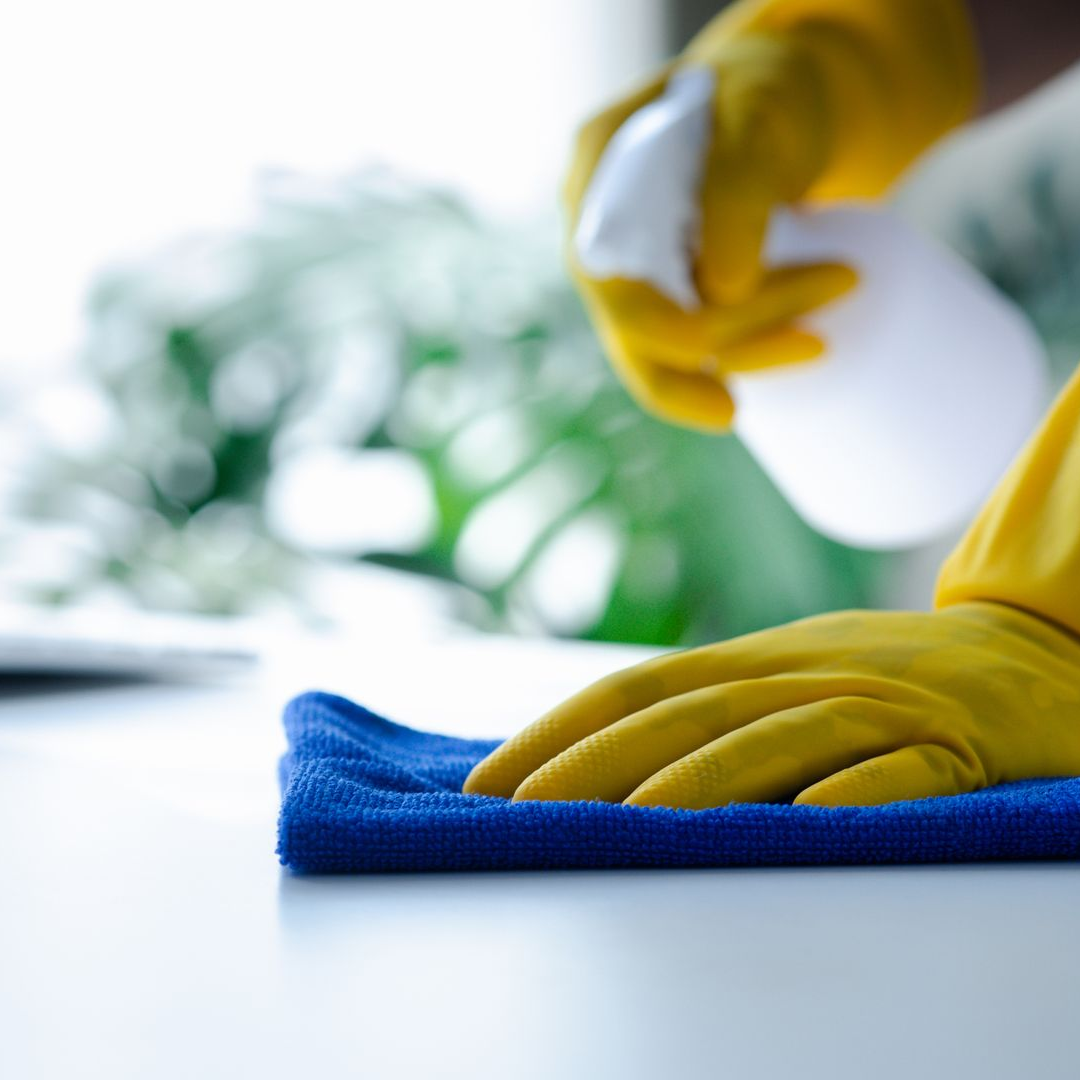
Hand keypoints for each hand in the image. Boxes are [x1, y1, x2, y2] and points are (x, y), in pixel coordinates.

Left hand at [463, 604, 1079, 807]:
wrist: (1033, 652)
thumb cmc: (887, 675)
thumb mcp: (789, 674)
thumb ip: (710, 710)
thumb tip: (600, 761)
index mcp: (756, 660)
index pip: (637, 689)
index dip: (559, 731)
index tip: (490, 781)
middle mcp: (806, 673)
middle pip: (692, 714)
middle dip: (600, 762)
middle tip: (523, 809)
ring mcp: (884, 703)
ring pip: (785, 736)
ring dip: (709, 777)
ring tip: (638, 822)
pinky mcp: (962, 744)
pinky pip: (909, 770)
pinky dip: (860, 790)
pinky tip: (812, 821)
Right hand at [564, 0, 976, 430]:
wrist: (777, 107)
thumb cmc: (769, 96)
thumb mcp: (761, 113)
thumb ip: (736, 186)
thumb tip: (724, 291)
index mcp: (595, 172)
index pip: (616, 275)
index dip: (678, 327)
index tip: (782, 326)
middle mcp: (595, 229)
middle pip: (634, 326)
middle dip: (728, 345)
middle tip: (817, 344)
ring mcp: (624, 266)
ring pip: (655, 352)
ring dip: (739, 360)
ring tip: (817, 345)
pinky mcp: (659, 291)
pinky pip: (679, 350)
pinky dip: (734, 360)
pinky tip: (783, 357)